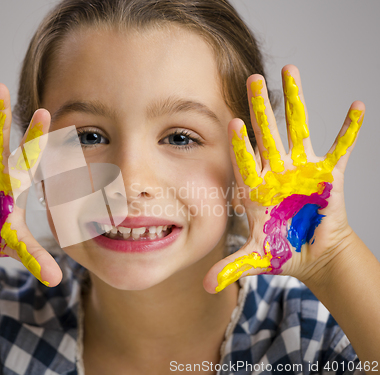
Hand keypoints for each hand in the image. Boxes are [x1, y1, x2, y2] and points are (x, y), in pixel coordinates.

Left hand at [204, 65, 363, 292]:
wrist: (312, 255)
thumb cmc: (282, 251)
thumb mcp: (257, 258)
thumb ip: (233, 266)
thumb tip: (207, 285)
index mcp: (256, 188)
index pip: (244, 161)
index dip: (240, 145)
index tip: (233, 124)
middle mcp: (276, 172)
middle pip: (266, 135)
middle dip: (260, 109)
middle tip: (251, 80)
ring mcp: (302, 169)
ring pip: (297, 129)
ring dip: (295, 101)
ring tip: (290, 70)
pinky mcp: (328, 173)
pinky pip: (340, 147)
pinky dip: (348, 129)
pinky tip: (356, 107)